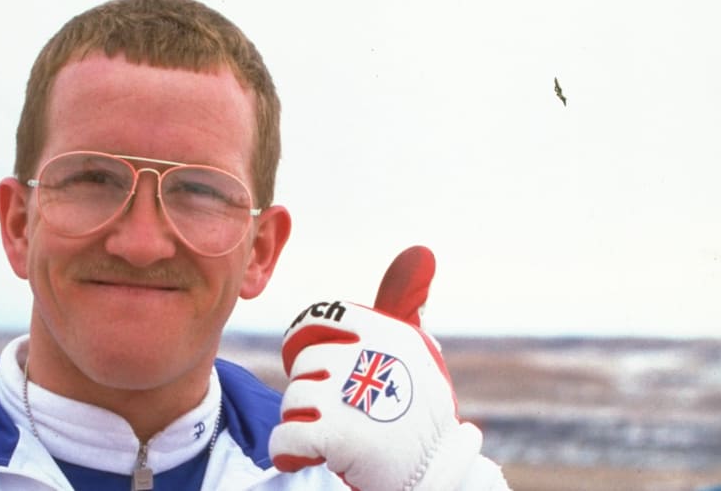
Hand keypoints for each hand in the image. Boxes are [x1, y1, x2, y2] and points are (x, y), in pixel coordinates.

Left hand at [269, 246, 481, 490]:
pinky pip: (285, 437)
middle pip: (303, 364)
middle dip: (313, 390)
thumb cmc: (417, 409)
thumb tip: (420, 251)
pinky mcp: (335, 434)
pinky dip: (290, 451)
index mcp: (385, 330)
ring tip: (339, 435)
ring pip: (292, 400)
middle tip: (346, 411)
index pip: (316, 321)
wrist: (435, 475)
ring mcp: (350, 394)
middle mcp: (367, 354)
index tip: (325, 368)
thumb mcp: (414, 349)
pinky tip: (311, 454)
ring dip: (306, 422)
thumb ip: (403, 302)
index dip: (309, 345)